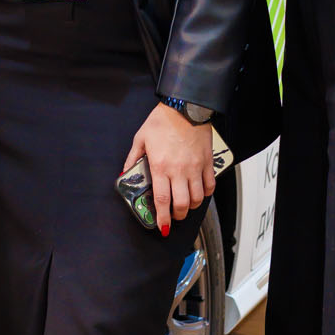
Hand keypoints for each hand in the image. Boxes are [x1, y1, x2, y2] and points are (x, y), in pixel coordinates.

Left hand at [123, 103, 215, 235]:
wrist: (185, 106)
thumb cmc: (163, 120)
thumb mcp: (141, 138)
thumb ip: (133, 159)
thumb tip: (125, 173)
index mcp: (161, 167)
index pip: (162, 200)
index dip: (163, 218)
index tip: (163, 227)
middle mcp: (179, 170)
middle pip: (182, 204)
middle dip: (178, 216)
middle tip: (174, 216)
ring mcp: (195, 167)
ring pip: (197, 198)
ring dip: (191, 207)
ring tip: (186, 206)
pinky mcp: (208, 162)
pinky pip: (209, 185)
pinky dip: (205, 194)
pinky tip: (199, 193)